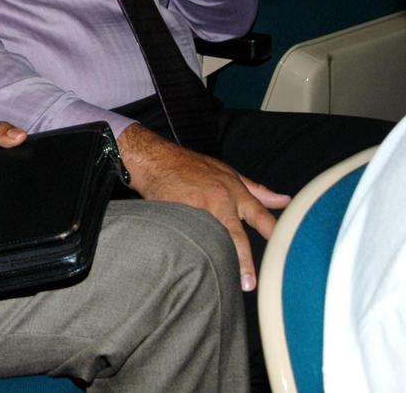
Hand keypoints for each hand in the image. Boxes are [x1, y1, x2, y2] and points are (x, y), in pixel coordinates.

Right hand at [119, 123, 289, 290]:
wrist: (157, 160)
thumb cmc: (194, 167)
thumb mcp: (229, 173)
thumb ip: (258, 191)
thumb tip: (285, 200)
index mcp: (235, 193)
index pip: (261, 216)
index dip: (274, 234)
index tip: (284, 253)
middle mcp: (220, 201)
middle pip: (236, 236)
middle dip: (243, 261)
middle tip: (248, 284)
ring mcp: (198, 208)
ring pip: (212, 238)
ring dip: (216, 258)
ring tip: (218, 280)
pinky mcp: (178, 213)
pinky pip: (188, 235)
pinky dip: (191, 250)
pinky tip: (192, 264)